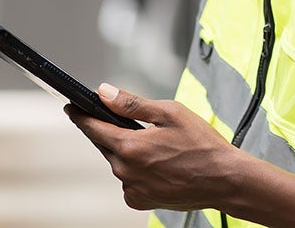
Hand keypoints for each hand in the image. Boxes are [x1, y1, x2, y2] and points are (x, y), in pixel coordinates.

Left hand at [67, 83, 239, 211]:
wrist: (224, 180)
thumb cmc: (202, 145)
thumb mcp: (169, 112)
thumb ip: (131, 103)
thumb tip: (104, 93)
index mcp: (130, 147)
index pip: (92, 128)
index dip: (80, 115)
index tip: (71, 108)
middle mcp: (126, 171)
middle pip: (105, 145)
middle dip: (111, 132)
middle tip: (133, 124)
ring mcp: (133, 189)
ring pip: (118, 163)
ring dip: (127, 152)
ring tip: (156, 145)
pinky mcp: (140, 201)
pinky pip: (128, 180)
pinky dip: (136, 170)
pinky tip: (158, 163)